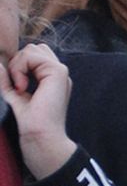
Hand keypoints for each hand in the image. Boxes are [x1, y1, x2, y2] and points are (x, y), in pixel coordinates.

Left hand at [1, 44, 74, 176]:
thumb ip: (7, 78)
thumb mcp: (14, 94)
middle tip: (16, 85)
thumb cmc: (30, 123)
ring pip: (32, 48)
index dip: (19, 66)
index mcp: (51, 79)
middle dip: (19, 62)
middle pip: (33, 48)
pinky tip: (22, 86)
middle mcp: (57, 73)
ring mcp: (60, 71)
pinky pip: (31, 55)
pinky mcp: (58, 72)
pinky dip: (20, 68)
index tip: (17, 88)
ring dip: (19, 65)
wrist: (41, 137)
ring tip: (19, 86)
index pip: (33, 56)